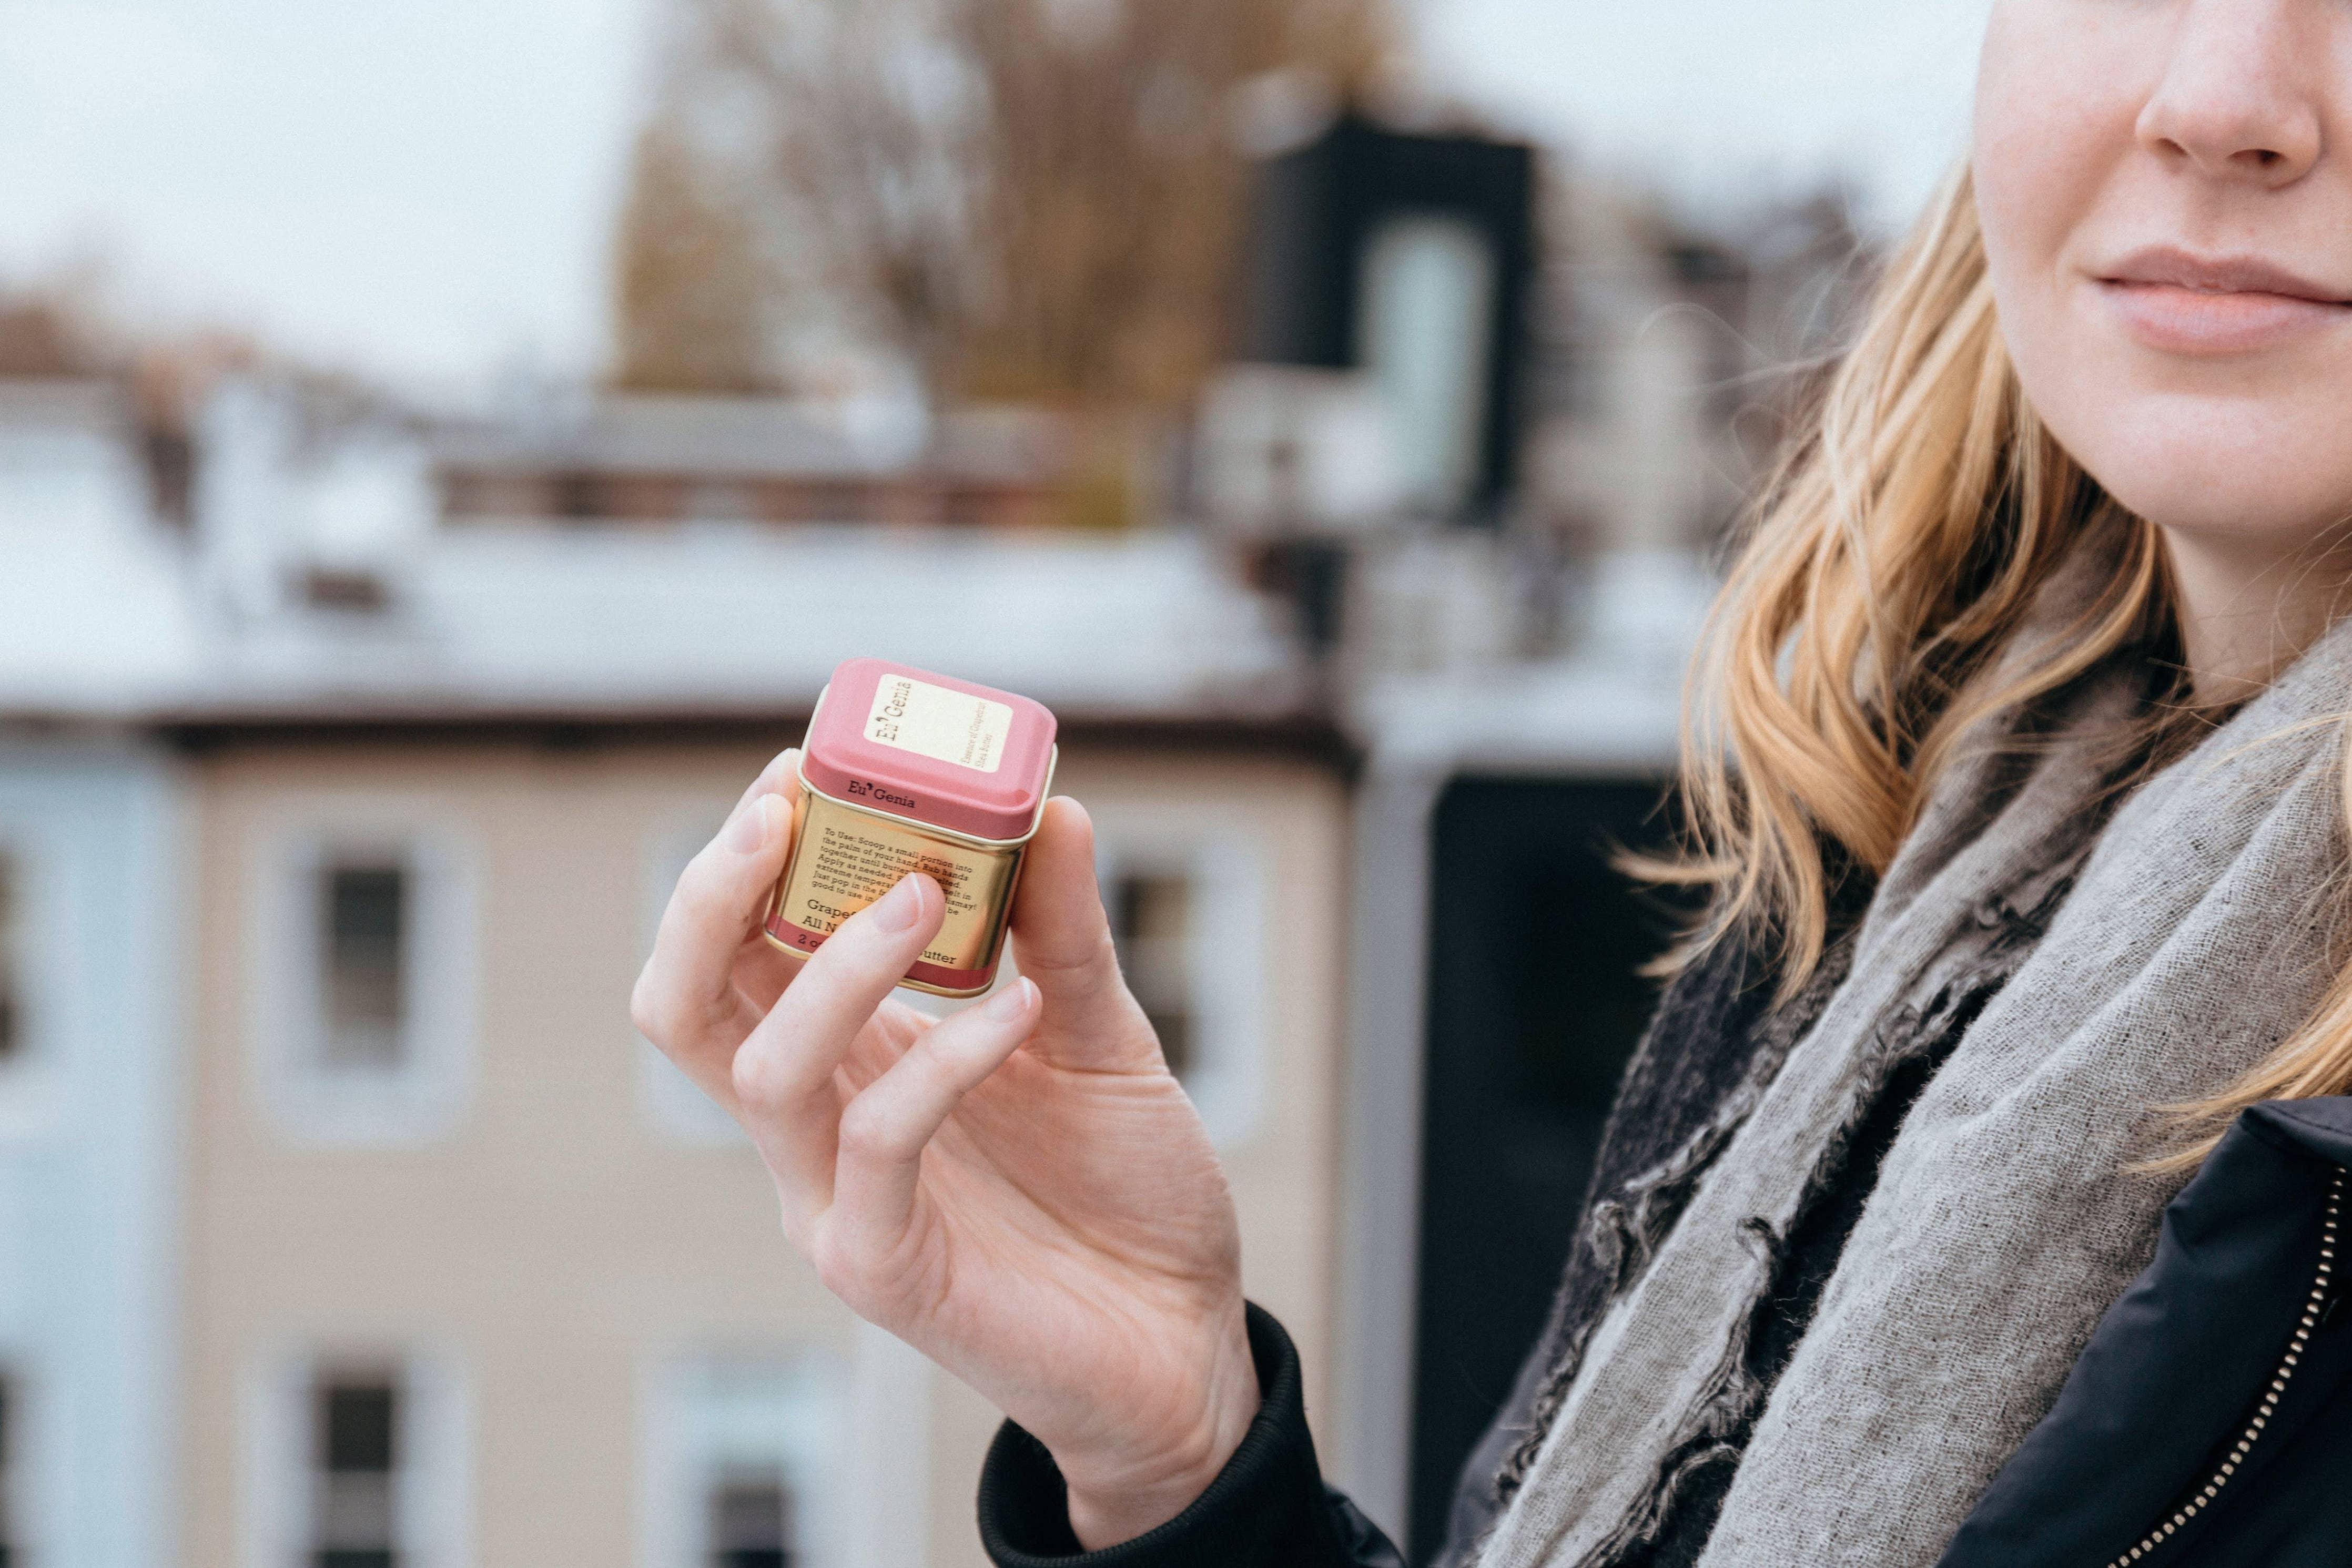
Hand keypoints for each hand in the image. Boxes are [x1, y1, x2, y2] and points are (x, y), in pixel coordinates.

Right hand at [631, 750, 1258, 1546]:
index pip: (740, 948)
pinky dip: (942, 1062)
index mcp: (847, 1058)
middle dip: (713, 895)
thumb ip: (1063, 933)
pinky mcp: (883, 1270)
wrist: (1181, 1335)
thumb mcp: (1100, 1031)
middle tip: (787, 808)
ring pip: (765, 1071)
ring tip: (922, 890)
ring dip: (834, 965)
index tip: (800, 764)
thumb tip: (1058, 808)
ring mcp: (837, 1202)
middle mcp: (816, 1125)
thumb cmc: (1123, 1185)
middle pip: (686, 1006)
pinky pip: (879, 1146)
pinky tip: (1020, 1010)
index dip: (743, 856)